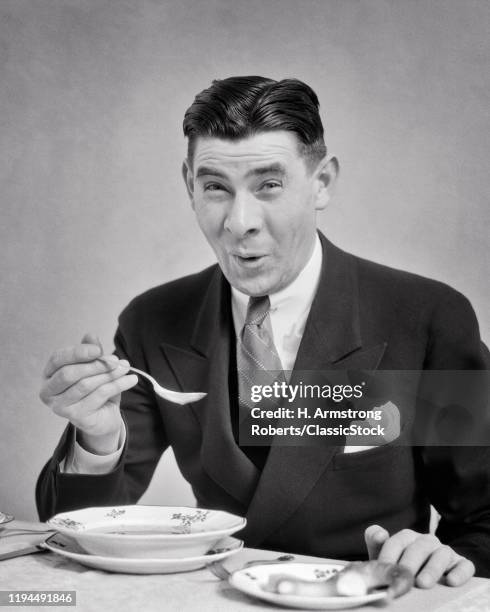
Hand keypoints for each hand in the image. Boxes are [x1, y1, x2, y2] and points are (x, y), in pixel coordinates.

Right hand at [40, 332, 137, 453]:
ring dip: (109, 374)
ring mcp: (60, 406)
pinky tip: (130, 380)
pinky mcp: (75, 417)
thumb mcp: (94, 367)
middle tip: (116, 360)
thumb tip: (90, 335)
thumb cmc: (95, 388)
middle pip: (69, 373)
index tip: (99, 350)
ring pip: (85, 385)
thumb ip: (90, 351)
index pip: (58, 359)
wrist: (104, 416)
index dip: (78, 352)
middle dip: (95, 365)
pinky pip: (98, 396)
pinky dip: (117, 385)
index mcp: (49, 374)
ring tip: (125, 368)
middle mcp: (49, 391)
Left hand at [364, 525, 474, 587]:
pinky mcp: (461, 564)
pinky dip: (460, 573)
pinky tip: (452, 582)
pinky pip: (464, 565)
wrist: (427, 577)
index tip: (383, 569)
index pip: (397, 542)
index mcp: (407, 537)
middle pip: (419, 547)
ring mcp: (445, 551)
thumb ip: (376, 543)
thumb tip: (379, 534)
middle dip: (410, 563)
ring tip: (423, 583)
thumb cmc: (402, 568)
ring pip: (441, 554)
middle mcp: (427, 541)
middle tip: (404, 578)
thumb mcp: (387, 558)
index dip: (389, 555)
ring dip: (432, 568)